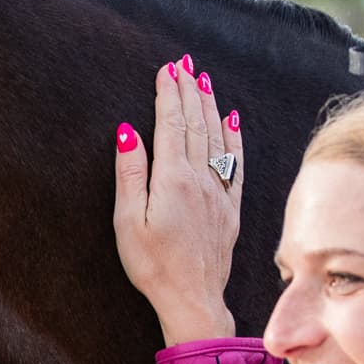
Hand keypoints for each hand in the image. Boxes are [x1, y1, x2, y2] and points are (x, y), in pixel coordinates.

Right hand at [112, 54, 243, 345]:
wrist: (193, 299)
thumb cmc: (153, 266)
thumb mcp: (128, 222)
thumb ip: (130, 174)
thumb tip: (128, 131)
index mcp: (173, 179)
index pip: (171, 124)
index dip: (169, 93)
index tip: (167, 68)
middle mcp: (200, 180)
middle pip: (195, 124)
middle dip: (190, 90)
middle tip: (186, 63)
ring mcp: (219, 194)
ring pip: (216, 138)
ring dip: (210, 106)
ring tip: (204, 81)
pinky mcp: (230, 209)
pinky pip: (235, 164)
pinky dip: (233, 138)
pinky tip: (233, 121)